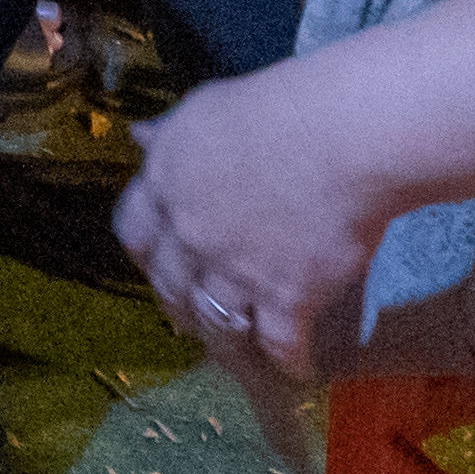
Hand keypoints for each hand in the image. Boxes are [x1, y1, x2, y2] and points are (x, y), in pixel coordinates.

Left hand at [119, 65, 401, 448]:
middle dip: (179, 303)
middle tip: (193, 313)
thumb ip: (173, 136)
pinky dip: (288, 360)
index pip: (132, 230)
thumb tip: (140, 137)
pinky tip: (297, 367)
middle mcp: (191, 233)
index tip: (154, 259)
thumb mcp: (208, 108)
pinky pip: (279, 345)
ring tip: (242, 349)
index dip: (144, 250)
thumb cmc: (279, 106)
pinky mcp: (287, 300)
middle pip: (171, 284)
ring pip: (218, 321)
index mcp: (167, 182)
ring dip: (228, 338)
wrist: (341, 137)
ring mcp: (236, 271)